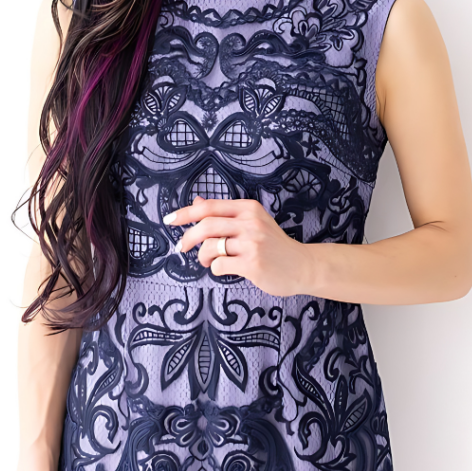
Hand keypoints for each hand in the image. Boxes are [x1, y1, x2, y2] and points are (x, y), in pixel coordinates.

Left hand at [169, 196, 313, 296]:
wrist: (302, 265)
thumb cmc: (273, 244)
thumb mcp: (252, 221)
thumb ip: (224, 213)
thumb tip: (197, 202)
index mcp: (248, 208)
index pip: (209, 207)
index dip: (185, 213)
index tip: (169, 220)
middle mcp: (250, 222)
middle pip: (206, 225)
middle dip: (188, 237)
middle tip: (181, 247)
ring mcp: (252, 244)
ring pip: (210, 247)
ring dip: (203, 256)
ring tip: (209, 261)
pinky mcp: (253, 264)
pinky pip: (219, 265)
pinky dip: (216, 269)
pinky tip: (225, 269)